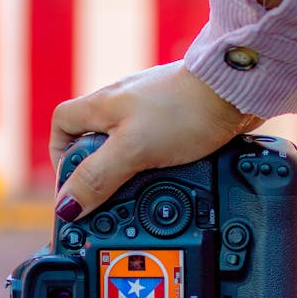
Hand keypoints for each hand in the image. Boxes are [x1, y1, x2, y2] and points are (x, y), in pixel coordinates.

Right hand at [50, 62, 262, 219]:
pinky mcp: (176, 121)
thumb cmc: (184, 109)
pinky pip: (155, 149)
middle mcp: (122, 105)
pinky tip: (170, 181)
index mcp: (101, 105)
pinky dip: (158, 168)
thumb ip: (98, 177)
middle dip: (100, 172)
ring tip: (143, 196)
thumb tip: (68, 206)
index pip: (62, 124)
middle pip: (94, 142)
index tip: (73, 183)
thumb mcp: (132, 149)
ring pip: (126, 148)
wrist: (235, 91)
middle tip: (111, 198)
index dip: (61, 154)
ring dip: (130, 174)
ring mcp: (150, 112)